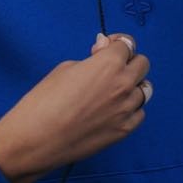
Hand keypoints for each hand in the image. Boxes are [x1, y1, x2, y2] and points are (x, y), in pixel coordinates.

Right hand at [0, 31, 152, 182]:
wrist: (38, 138)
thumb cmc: (46, 98)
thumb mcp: (67, 67)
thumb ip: (92, 58)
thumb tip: (104, 50)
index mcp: (109, 63)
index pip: (127, 44)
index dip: (114, 44)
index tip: (104, 48)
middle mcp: (124, 84)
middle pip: (142, 63)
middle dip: (128, 61)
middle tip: (109, 67)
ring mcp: (127, 109)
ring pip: (145, 89)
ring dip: (131, 85)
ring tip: (111, 90)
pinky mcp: (125, 131)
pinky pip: (139, 112)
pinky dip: (130, 108)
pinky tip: (112, 109)